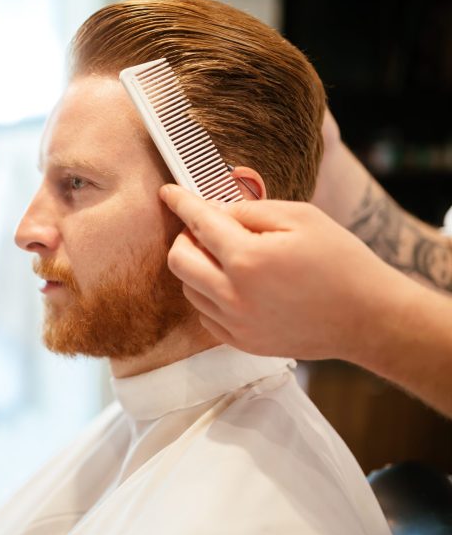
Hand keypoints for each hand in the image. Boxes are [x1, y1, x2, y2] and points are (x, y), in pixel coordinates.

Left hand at [159, 182, 408, 359]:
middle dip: (185, 237)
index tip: (168, 192)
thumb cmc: (340, 261)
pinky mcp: (242, 342)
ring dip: (197, 267)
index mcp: (247, 259)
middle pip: (177, 261)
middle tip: (207, 229)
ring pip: (188, 288)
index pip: (198, 222)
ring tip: (228, 257)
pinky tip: (235, 284)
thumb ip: (249, 210)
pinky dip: (209, 295)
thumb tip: (213, 210)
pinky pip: (205, 315)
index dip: (180, 202)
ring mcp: (235, 323)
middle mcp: (233, 295)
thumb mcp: (300, 217)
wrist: (367, 318)